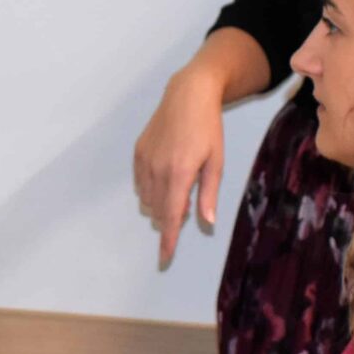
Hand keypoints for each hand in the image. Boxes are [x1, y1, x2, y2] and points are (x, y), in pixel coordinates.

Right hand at [134, 70, 225, 267]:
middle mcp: (158, 170)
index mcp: (180, 174)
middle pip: (157, 211)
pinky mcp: (137, 152)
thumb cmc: (208, 128)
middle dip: (170, 217)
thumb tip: (207, 222)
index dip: (167, 240)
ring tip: (179, 187)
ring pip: (147, 199)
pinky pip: (140, 184)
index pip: (170, 216)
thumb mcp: (216, 161)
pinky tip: (165, 177)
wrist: (188, 95)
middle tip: (189, 202)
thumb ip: (209, 194)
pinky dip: (151, 190)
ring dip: (160, 204)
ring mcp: (144, 161)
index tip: (164, 259)